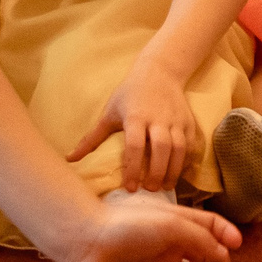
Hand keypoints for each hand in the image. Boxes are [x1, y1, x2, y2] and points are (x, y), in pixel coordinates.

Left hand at [55, 199, 239, 261]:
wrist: (89, 243)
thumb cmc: (131, 226)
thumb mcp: (171, 224)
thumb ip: (200, 239)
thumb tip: (224, 255)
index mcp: (179, 223)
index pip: (211, 226)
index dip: (226, 234)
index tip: (236, 245)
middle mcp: (173, 245)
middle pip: (205, 253)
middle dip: (215, 259)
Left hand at [69, 62, 201, 192]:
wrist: (160, 72)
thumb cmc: (130, 94)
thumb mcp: (109, 113)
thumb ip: (92, 139)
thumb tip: (69, 159)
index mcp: (135, 116)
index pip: (135, 146)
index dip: (133, 168)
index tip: (130, 188)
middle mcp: (158, 118)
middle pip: (161, 148)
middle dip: (157, 172)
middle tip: (150, 190)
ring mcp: (176, 120)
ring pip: (180, 148)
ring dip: (174, 170)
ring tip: (165, 187)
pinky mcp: (188, 121)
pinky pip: (191, 144)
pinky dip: (187, 161)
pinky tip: (178, 174)